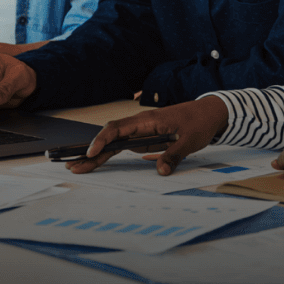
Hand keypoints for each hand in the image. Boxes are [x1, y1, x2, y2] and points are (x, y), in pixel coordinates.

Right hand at [71, 99, 228, 176]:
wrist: (210, 113)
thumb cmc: (199, 123)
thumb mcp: (190, 141)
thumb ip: (173, 155)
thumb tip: (161, 171)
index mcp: (148, 120)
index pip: (118, 128)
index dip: (103, 139)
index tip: (92, 151)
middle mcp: (140, 125)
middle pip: (110, 137)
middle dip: (91, 151)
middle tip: (73, 164)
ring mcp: (141, 132)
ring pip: (113, 143)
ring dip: (97, 154)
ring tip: (79, 166)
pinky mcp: (144, 139)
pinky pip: (122, 147)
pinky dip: (109, 155)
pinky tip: (96, 163)